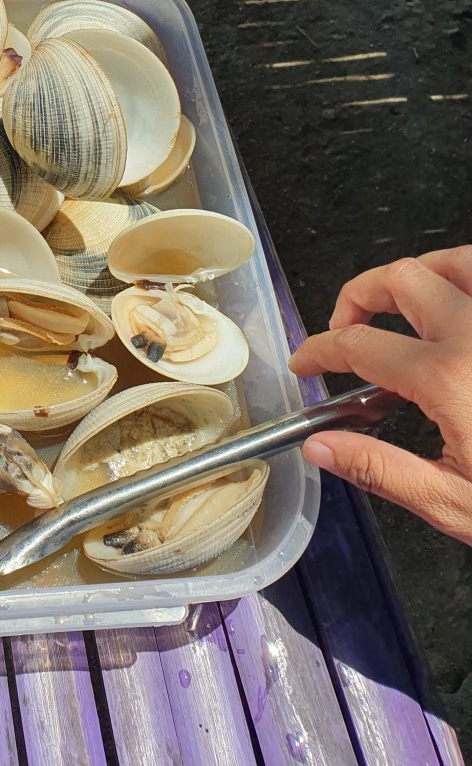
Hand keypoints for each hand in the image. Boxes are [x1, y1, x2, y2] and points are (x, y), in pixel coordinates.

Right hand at [289, 247, 471, 543]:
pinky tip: (460, 310)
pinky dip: (466, 280)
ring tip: (404, 307)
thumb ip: (382, 469)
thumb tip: (321, 447)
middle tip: (347, 330)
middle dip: (358, 296)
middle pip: (398, 279)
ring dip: (418, 276)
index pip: (358, 344)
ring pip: (454, 260)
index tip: (309, 361)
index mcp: (448, 377)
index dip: (320, 349)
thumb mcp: (457, 504)